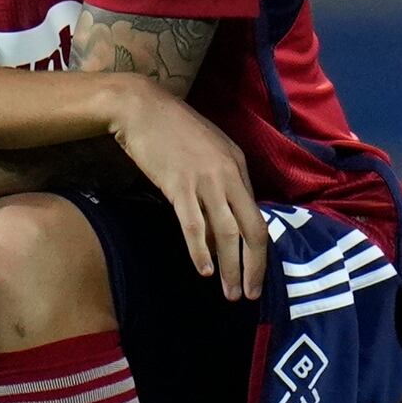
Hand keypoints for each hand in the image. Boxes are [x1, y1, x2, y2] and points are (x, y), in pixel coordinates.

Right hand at [103, 80, 269, 299]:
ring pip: (226, 233)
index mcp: (238, 166)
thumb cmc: (172, 129)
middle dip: (254, 267)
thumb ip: (223, 179)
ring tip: (230, 293)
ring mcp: (205, 180)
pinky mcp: (178, 185)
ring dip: (231, 267)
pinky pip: (194, 225)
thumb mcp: (210, 150)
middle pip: (252, 230)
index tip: (255, 275)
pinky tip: (204, 270)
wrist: (142, 108)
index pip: (257, 217)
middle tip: (250, 294)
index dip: (259, 252)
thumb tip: (225, 219)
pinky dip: (200, 250)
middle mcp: (228, 175)